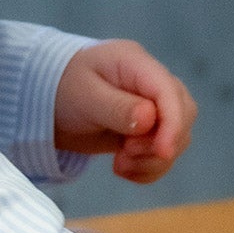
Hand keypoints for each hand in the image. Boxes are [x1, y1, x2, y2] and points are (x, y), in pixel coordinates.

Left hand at [54, 40, 196, 182]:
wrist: (49, 101)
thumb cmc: (63, 87)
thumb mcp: (84, 95)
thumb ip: (116, 107)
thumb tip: (151, 118)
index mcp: (136, 63)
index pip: (169, 90)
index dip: (173, 122)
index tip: (164, 152)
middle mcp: (152, 83)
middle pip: (184, 113)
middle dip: (160, 143)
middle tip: (124, 154)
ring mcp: (154, 106)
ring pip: (178, 136)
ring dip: (152, 160)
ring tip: (119, 163)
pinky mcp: (149, 130)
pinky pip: (163, 153)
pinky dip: (149, 169)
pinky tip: (123, 169)